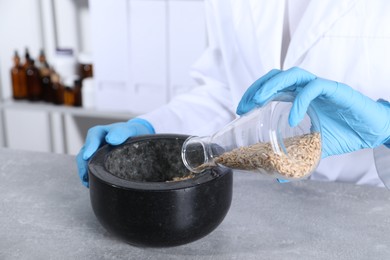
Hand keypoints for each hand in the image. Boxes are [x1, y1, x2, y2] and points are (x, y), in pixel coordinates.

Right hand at [76, 118, 154, 186]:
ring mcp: (93, 153)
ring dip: (85, 173)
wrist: (133, 137)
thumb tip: (111, 139)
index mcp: (98, 133)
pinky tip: (92, 184)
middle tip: (86, 176)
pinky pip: (89, 169)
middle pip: (83, 154)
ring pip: (84, 164)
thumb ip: (120, 133)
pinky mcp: (96, 162)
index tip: (86, 156)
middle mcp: (92, 143)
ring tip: (88, 183)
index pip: (91, 140)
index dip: (89, 148)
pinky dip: (90, 177)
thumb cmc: (129, 132)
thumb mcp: (127, 130)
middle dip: (83, 165)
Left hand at [237, 67, 389, 157]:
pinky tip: (292, 118)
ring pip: (293, 75)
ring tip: (258, 101)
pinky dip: (299, 102)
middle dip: (257, 87)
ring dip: (272, 86)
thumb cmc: (346, 133)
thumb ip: (297, 158)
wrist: (375, 131)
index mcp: (301, 97)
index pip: (272, 87)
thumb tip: (279, 176)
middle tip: (244, 105)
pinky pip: (314, 89)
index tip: (241, 108)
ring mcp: (322, 86)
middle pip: (277, 76)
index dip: (254, 93)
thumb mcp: (315, 148)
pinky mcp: (336, 90)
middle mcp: (309, 88)